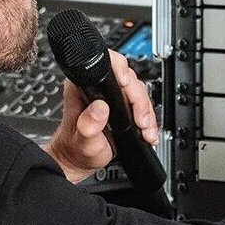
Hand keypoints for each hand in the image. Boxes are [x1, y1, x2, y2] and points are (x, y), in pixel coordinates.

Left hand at [44, 50, 158, 182]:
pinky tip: (147, 131)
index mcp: (82, 86)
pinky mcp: (122, 102)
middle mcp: (98, 86)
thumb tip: (99, 108)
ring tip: (145, 130)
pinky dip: (148, 117)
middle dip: (139, 101)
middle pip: (129, 79)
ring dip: (146, 111)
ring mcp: (111, 93)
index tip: (127, 86)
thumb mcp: (82, 141)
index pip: (106, 65)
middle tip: (141, 121)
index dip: (121, 71)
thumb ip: (88, 126)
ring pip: (138, 91)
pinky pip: (141, 103)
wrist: (80, 159)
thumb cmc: (76, 149)